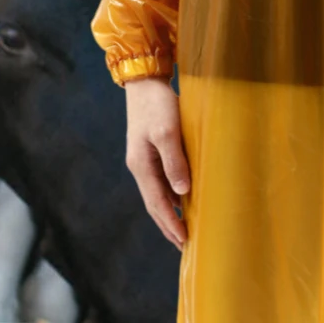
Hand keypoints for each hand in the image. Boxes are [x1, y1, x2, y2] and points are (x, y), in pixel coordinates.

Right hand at [124, 77, 190, 248]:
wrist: (145, 79)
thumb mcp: (168, 131)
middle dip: (167, 224)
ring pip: (157, 193)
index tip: (183, 240)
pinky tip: (180, 196)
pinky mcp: (150, 149)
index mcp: (141, 166)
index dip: (171, 223)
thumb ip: (174, 161)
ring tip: (182, 227)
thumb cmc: (157, 103)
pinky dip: (169, 193)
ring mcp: (143, 158)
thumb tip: (182, 192)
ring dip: (168, 211)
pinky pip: (160, 179)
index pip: (157, 203)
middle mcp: (139, 166)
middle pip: (154, 203)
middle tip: (183, 244)